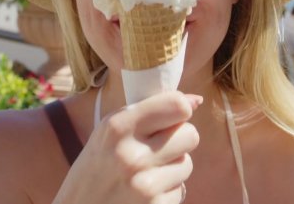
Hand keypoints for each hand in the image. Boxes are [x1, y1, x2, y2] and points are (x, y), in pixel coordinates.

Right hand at [52, 91, 201, 203]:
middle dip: (179, 140)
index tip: (170, 117)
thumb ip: (150, 111)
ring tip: (145, 173)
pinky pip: (180, 190)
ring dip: (172, 168)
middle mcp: (131, 155)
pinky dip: (167, 192)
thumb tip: (197, 100)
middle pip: (190, 134)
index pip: (177, 106)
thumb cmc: (96, 167)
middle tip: (157, 148)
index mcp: (118, 126)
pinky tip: (144, 194)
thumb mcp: (109, 132)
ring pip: (187, 163)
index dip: (179, 110)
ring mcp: (144, 185)